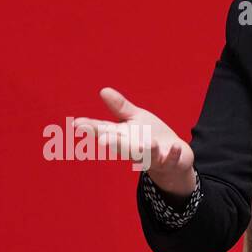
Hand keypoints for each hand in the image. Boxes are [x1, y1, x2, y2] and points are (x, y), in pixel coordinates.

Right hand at [72, 87, 196, 196]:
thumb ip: (119, 108)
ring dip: (146, 150)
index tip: (77, 124)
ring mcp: (151, 157)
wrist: (174, 159)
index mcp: (124, 137)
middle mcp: (134, 149)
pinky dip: (172, 154)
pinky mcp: (168, 161)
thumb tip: (103, 90)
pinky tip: (174, 147)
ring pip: (146, 155)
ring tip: (147, 144)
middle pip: (122, 146)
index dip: (91, 128)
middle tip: (104, 139)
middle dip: (114, 143)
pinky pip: (170, 159)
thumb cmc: (150, 136)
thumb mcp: (135, 119)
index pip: (105, 131)